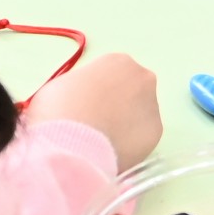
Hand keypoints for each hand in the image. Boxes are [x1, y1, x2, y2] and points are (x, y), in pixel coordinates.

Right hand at [23, 53, 161, 171]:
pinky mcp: (156, 131)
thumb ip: (78, 86)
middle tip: (94, 126)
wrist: (69, 144)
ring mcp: (152, 104)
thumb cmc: (57, 111)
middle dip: (115, 107)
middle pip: (130, 91)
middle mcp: (143, 78)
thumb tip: (81, 98)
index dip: (96, 93)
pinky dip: (127, 145)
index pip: (110, 75)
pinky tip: (109, 152)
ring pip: (137, 115)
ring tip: (99, 143)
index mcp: (118, 62)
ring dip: (123, 126)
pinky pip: (140, 137)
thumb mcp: (59, 87)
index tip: (84, 108)